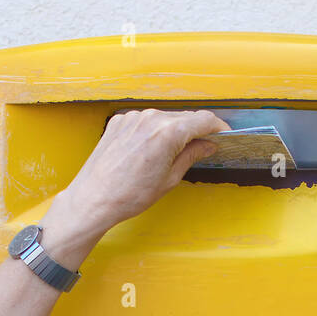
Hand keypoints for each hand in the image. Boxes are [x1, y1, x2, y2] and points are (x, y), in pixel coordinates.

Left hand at [43, 109, 231, 260]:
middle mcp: (151, 118)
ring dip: (172, 131)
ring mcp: (133, 117)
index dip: (217, 127)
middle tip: (201, 148)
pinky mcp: (119, 121)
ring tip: (170, 155)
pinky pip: (144, 121)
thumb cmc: (129, 195)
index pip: (203, 120)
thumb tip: (207, 145)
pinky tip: (148, 152)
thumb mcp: (169, 180)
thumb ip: (191, 156)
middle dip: (195, 131)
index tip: (222, 135)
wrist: (94, 199)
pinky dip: (152, 132)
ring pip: (164, 118)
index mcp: (168, 132)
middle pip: (184, 118)